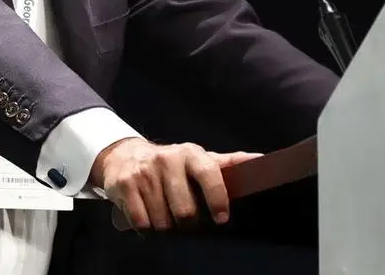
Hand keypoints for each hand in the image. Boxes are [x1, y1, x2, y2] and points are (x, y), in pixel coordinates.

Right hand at [90, 138, 259, 230]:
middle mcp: (167, 159)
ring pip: (162, 221)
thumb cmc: (172, 166)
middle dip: (188, 224)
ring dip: (166, 228)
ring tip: (166, 219)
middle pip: (185, 210)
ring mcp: (144, 171)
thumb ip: (229, 163)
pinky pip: (141, 222)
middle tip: (187, 223)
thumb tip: (261, 160)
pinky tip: (148, 219)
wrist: (125, 155)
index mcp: (191, 154)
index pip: (208, 173)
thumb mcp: (199, 160)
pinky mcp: (124, 184)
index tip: (221, 218)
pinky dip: (146, 230)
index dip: (217, 197)